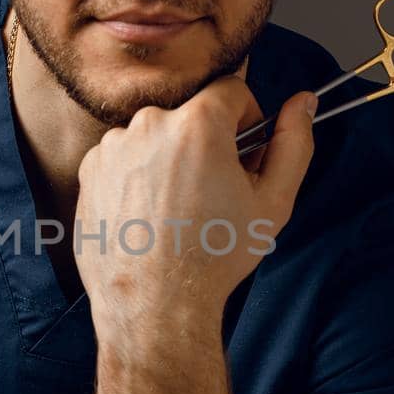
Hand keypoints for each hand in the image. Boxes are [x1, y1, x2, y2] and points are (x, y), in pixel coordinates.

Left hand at [73, 78, 316, 347]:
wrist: (155, 304)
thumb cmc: (214, 257)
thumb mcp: (273, 201)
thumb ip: (294, 142)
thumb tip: (304, 101)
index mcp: (196, 123)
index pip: (231, 89)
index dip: (246, 120)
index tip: (243, 155)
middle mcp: (148, 125)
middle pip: (191, 114)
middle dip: (207, 143)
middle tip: (213, 192)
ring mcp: (112, 147)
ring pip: (156, 136)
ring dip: (170, 159)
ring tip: (177, 211)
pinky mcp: (89, 171)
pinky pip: (124, 158)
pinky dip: (138, 177)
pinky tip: (149, 216)